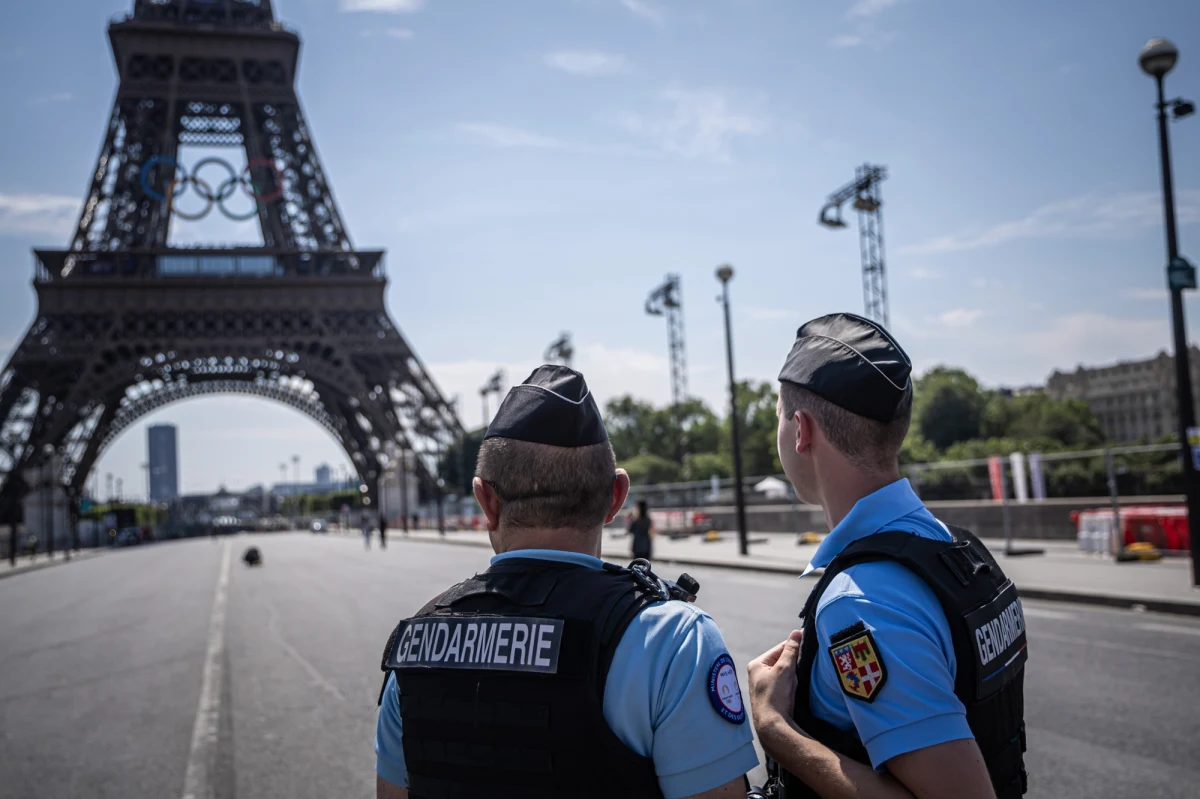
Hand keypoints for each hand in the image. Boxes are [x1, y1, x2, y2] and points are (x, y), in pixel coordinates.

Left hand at [747, 630, 803, 749]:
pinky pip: (786, 685)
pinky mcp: (772, 697)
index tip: (807, 642)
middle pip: (782, 661)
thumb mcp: (784, 668)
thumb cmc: (775, 695)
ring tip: (796, 682)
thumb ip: (791, 650)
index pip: (778, 649)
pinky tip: (795, 690)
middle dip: (793, 664)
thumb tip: (796, 632)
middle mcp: (758, 674)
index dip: (793, 646)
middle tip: (801, 667)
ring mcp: (764, 686)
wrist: (772, 725)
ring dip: (794, 676)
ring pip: (785, 674)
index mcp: (756, 665)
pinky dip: (792, 685)